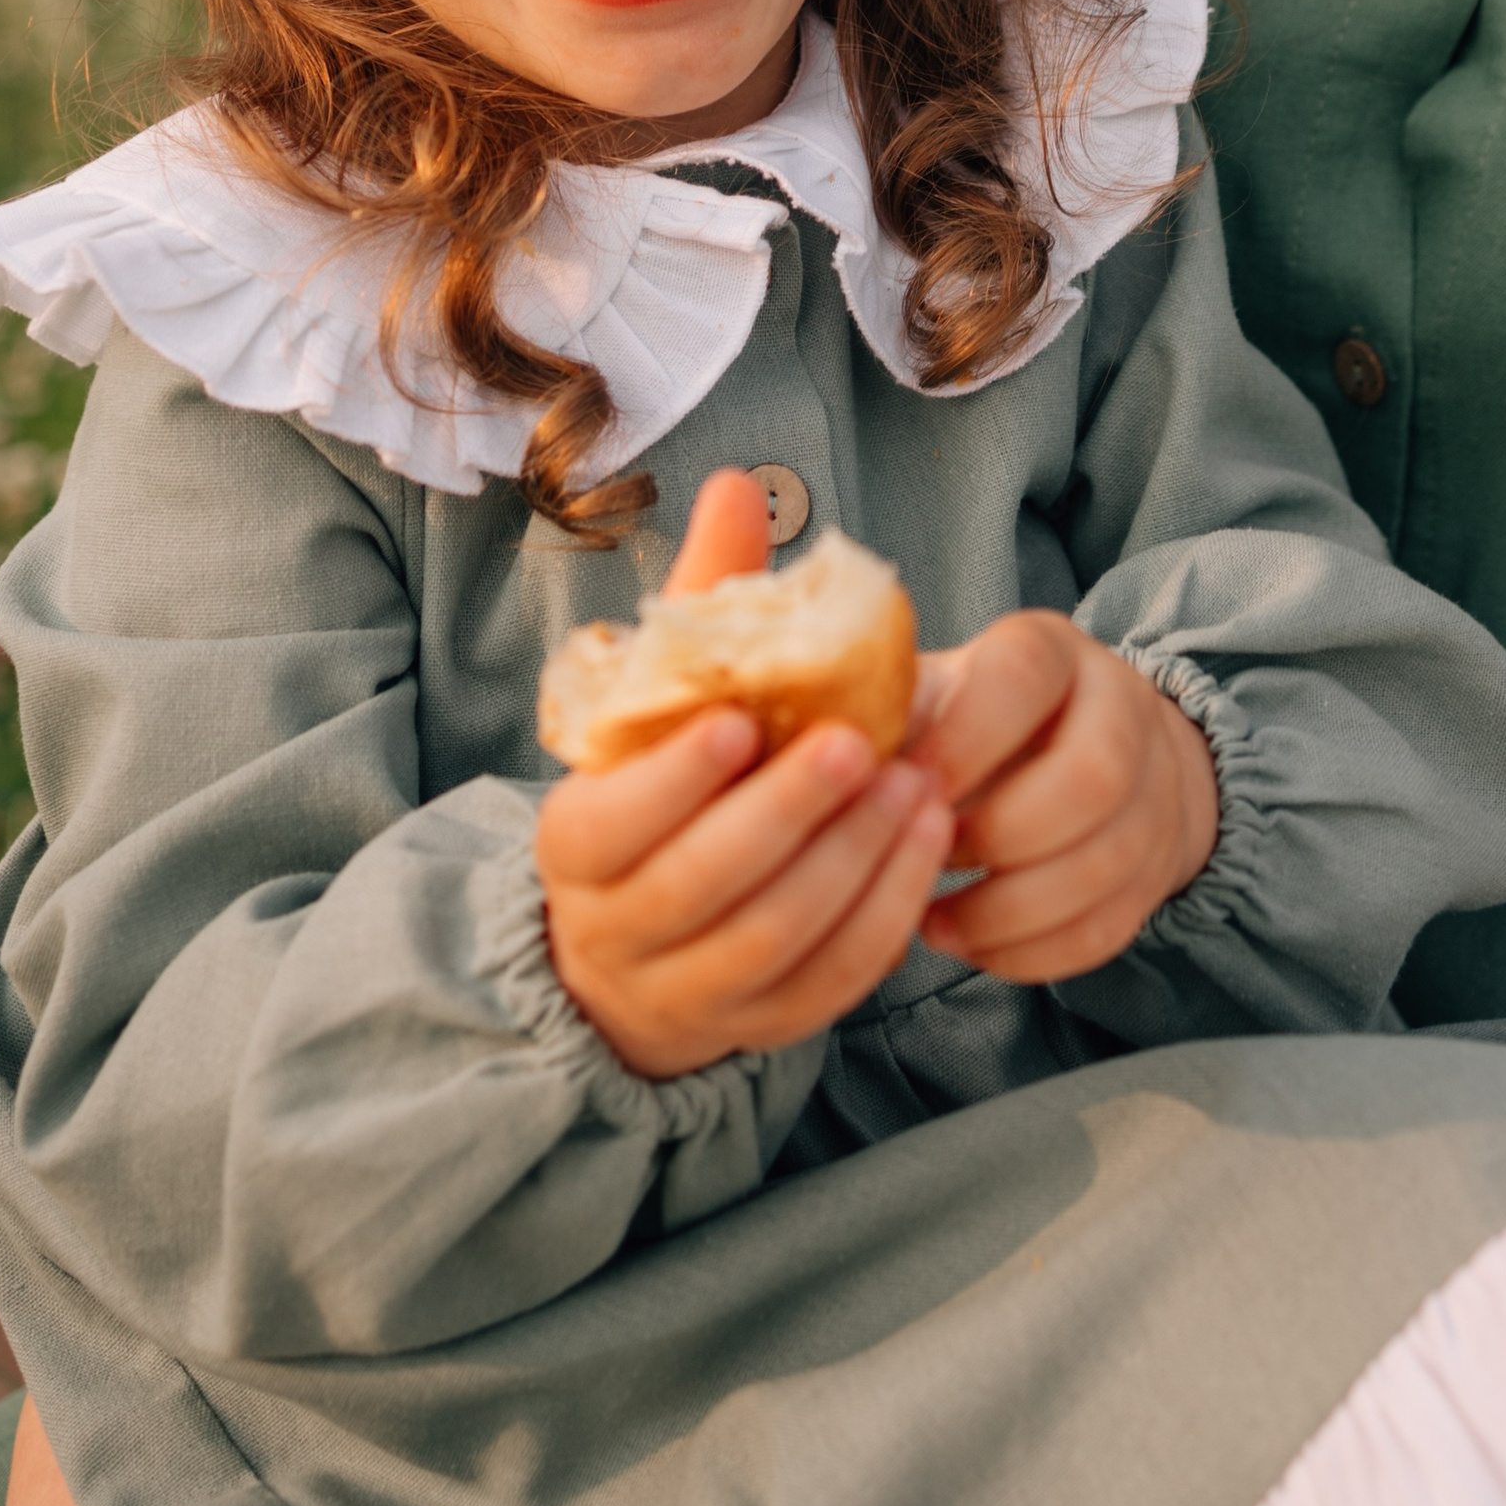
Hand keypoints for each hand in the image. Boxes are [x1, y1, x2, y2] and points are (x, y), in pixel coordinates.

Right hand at [535, 469, 952, 1078]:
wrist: (642, 941)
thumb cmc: (663, 783)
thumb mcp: (664, 693)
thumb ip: (704, 597)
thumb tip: (735, 482)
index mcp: (577, 845)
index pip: (615, 822)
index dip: (675, 779)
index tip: (740, 721)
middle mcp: (619, 929)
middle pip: (703, 886)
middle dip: (784, 816)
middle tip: (857, 746)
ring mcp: (693, 988)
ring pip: (772, 940)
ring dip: (851, 863)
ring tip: (913, 788)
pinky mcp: (764, 1023)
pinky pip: (828, 982)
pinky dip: (882, 913)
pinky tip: (927, 841)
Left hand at [912, 614, 1218, 984]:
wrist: (1079, 748)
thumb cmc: (970, 722)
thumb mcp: (930, 695)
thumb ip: (882, 724)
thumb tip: (805, 778)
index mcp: (1051, 653)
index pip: (1025, 677)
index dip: (966, 736)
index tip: (909, 785)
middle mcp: (1120, 711)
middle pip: (1092, 777)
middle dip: (1001, 833)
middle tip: (929, 856)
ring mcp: (1150, 795)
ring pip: (1103, 863)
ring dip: (1007, 908)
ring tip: (934, 923)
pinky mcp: (1151, 873)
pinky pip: (1104, 928)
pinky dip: (1030, 951)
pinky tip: (973, 944)